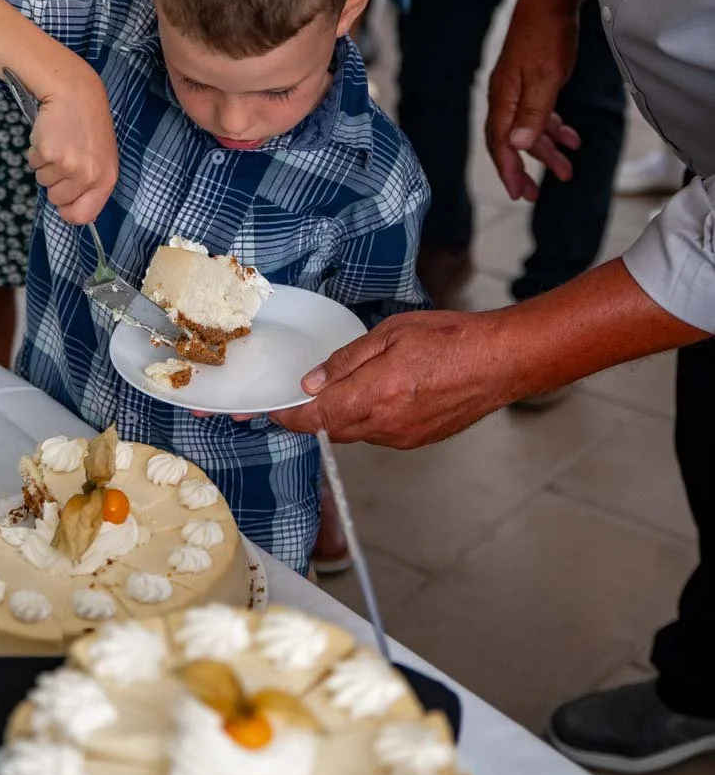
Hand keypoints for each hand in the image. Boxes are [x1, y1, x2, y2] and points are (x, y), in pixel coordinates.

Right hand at [26, 62, 117, 223]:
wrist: (75, 92)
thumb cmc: (88, 123)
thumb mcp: (102, 156)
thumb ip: (93, 183)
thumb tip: (78, 213)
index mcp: (106, 179)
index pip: (84, 215)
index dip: (68, 211)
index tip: (63, 202)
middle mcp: (89, 176)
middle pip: (57, 199)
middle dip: (54, 182)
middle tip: (65, 156)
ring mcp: (68, 165)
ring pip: (43, 181)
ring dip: (45, 164)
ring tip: (59, 141)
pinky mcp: (49, 153)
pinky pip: (33, 163)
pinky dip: (36, 151)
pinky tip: (50, 134)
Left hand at [271, 309, 512, 447]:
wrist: (500, 362)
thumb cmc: (450, 340)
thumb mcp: (390, 334)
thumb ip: (347, 360)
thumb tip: (314, 381)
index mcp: (374, 395)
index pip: (316, 417)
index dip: (289, 416)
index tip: (273, 410)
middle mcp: (385, 424)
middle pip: (332, 429)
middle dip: (314, 414)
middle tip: (306, 394)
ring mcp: (402, 437)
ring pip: (356, 432)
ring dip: (344, 415)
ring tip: (350, 386)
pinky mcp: (418, 440)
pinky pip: (379, 434)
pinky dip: (369, 418)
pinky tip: (381, 394)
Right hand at [485, 0, 580, 200]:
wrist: (550, 2)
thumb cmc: (546, 37)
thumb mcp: (545, 79)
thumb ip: (532, 114)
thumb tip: (518, 147)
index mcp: (504, 100)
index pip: (501, 144)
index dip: (509, 170)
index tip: (519, 193)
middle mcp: (506, 98)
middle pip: (510, 143)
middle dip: (523, 170)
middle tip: (533, 196)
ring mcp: (518, 90)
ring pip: (529, 131)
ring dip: (547, 152)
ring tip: (567, 171)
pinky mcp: (532, 82)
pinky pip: (539, 115)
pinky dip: (554, 129)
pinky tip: (571, 139)